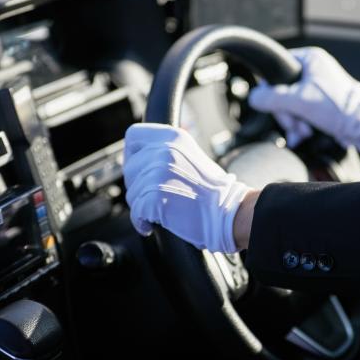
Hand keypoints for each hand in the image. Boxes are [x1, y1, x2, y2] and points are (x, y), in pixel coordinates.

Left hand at [123, 123, 251, 252]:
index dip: (133, 155)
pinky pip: (135, 212)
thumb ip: (165, 152)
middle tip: (157, 196)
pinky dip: (142, 222)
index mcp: (173, 136)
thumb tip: (139, 161)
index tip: (139, 169)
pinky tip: (155, 224)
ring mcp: (157, 173)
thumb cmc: (214, 191)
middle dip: (139, 185)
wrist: (229, 211)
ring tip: (164, 209)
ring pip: (132, 193)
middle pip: (129, 168)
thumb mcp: (190, 156)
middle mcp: (163, 150)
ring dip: (142, 205)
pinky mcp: (153, 196)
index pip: (134, 136)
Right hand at [249, 47, 359, 154]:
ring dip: (293, 122)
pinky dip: (300, 125)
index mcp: (310, 59)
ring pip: (290, 104)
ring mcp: (317, 88)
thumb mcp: (300, 101)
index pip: (278, 67)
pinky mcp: (320, 104)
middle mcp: (313, 70)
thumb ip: (273, 98)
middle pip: (282, 90)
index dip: (274, 88)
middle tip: (295, 123)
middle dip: (287, 112)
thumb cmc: (337, 108)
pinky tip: (303, 134)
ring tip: (303, 131)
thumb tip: (254, 97)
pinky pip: (300, 113)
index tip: (278, 104)